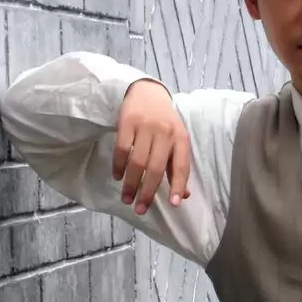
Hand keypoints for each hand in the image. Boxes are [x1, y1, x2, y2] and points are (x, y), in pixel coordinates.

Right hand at [114, 79, 190, 214]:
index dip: (179, 185)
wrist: (148, 92)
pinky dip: (118, 166)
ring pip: (138, 161)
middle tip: (140, 209)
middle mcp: (165, 133)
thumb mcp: (176, 141)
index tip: (174, 204)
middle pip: (156, 168)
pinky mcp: (127, 121)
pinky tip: (117, 176)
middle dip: (148, 192)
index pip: (182, 166)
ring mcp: (146, 126)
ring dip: (131, 183)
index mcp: (181, 139)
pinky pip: (122, 149)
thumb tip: (184, 196)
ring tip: (126, 198)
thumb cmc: (165, 123)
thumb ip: (178, 167)